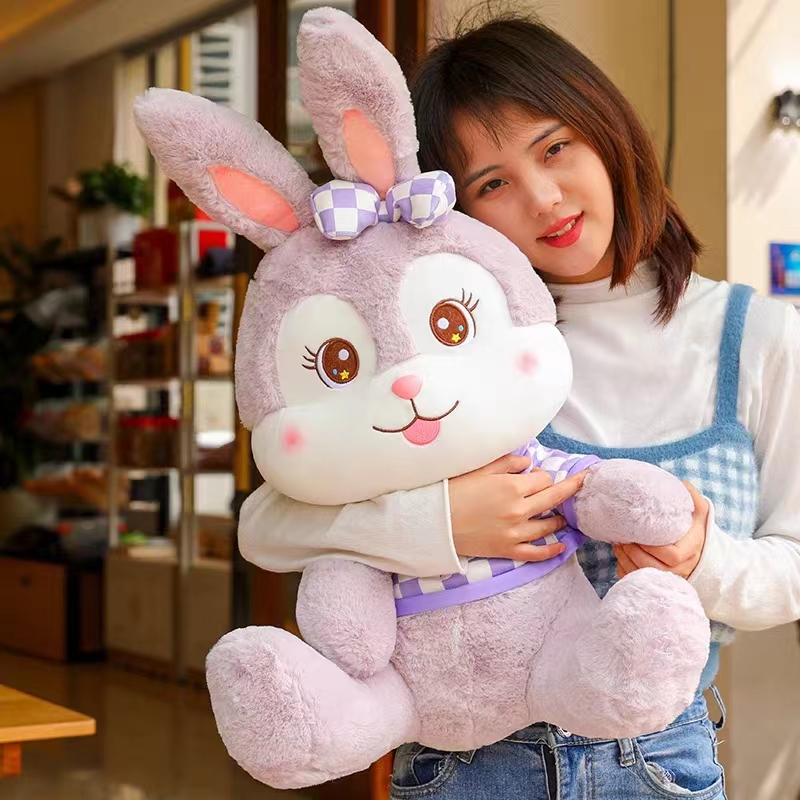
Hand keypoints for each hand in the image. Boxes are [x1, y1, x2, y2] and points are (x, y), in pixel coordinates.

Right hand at [448, 453, 587, 561]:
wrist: (431, 522)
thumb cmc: (452, 491)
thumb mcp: (479, 469)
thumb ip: (507, 463)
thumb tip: (528, 463)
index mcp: (511, 486)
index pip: (543, 479)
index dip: (543, 475)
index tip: (538, 475)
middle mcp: (518, 510)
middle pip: (553, 498)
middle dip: (569, 489)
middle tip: (582, 483)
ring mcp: (514, 532)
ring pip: (548, 525)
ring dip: (559, 519)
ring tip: (564, 516)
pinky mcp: (507, 550)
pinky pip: (536, 552)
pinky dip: (552, 550)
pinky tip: (561, 546)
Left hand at [614, 482, 708, 579]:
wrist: (699, 552)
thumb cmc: (694, 529)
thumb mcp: (698, 512)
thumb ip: (692, 498)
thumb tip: (682, 484)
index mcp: (689, 552)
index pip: (671, 556)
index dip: (652, 547)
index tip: (637, 535)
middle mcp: (681, 569)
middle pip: (653, 568)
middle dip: (633, 554)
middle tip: (621, 539)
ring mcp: (669, 579)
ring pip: (643, 576)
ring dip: (626, 561)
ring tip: (617, 546)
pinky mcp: (657, 583)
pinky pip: (637, 581)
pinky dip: (625, 571)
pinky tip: (620, 558)